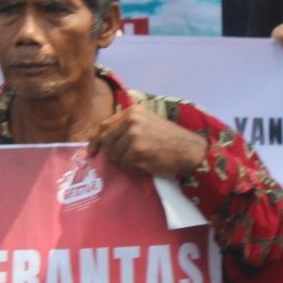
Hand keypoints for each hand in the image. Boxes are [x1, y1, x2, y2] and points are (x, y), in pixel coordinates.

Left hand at [87, 107, 207, 180]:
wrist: (190, 150)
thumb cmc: (169, 139)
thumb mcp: (147, 122)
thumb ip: (126, 126)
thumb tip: (101, 139)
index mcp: (132, 112)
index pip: (103, 126)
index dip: (95, 141)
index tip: (92, 153)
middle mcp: (131, 122)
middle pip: (106, 142)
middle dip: (112, 154)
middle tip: (126, 159)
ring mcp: (134, 137)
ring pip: (115, 157)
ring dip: (126, 163)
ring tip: (142, 160)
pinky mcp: (139, 152)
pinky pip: (126, 166)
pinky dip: (134, 170)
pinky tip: (147, 165)